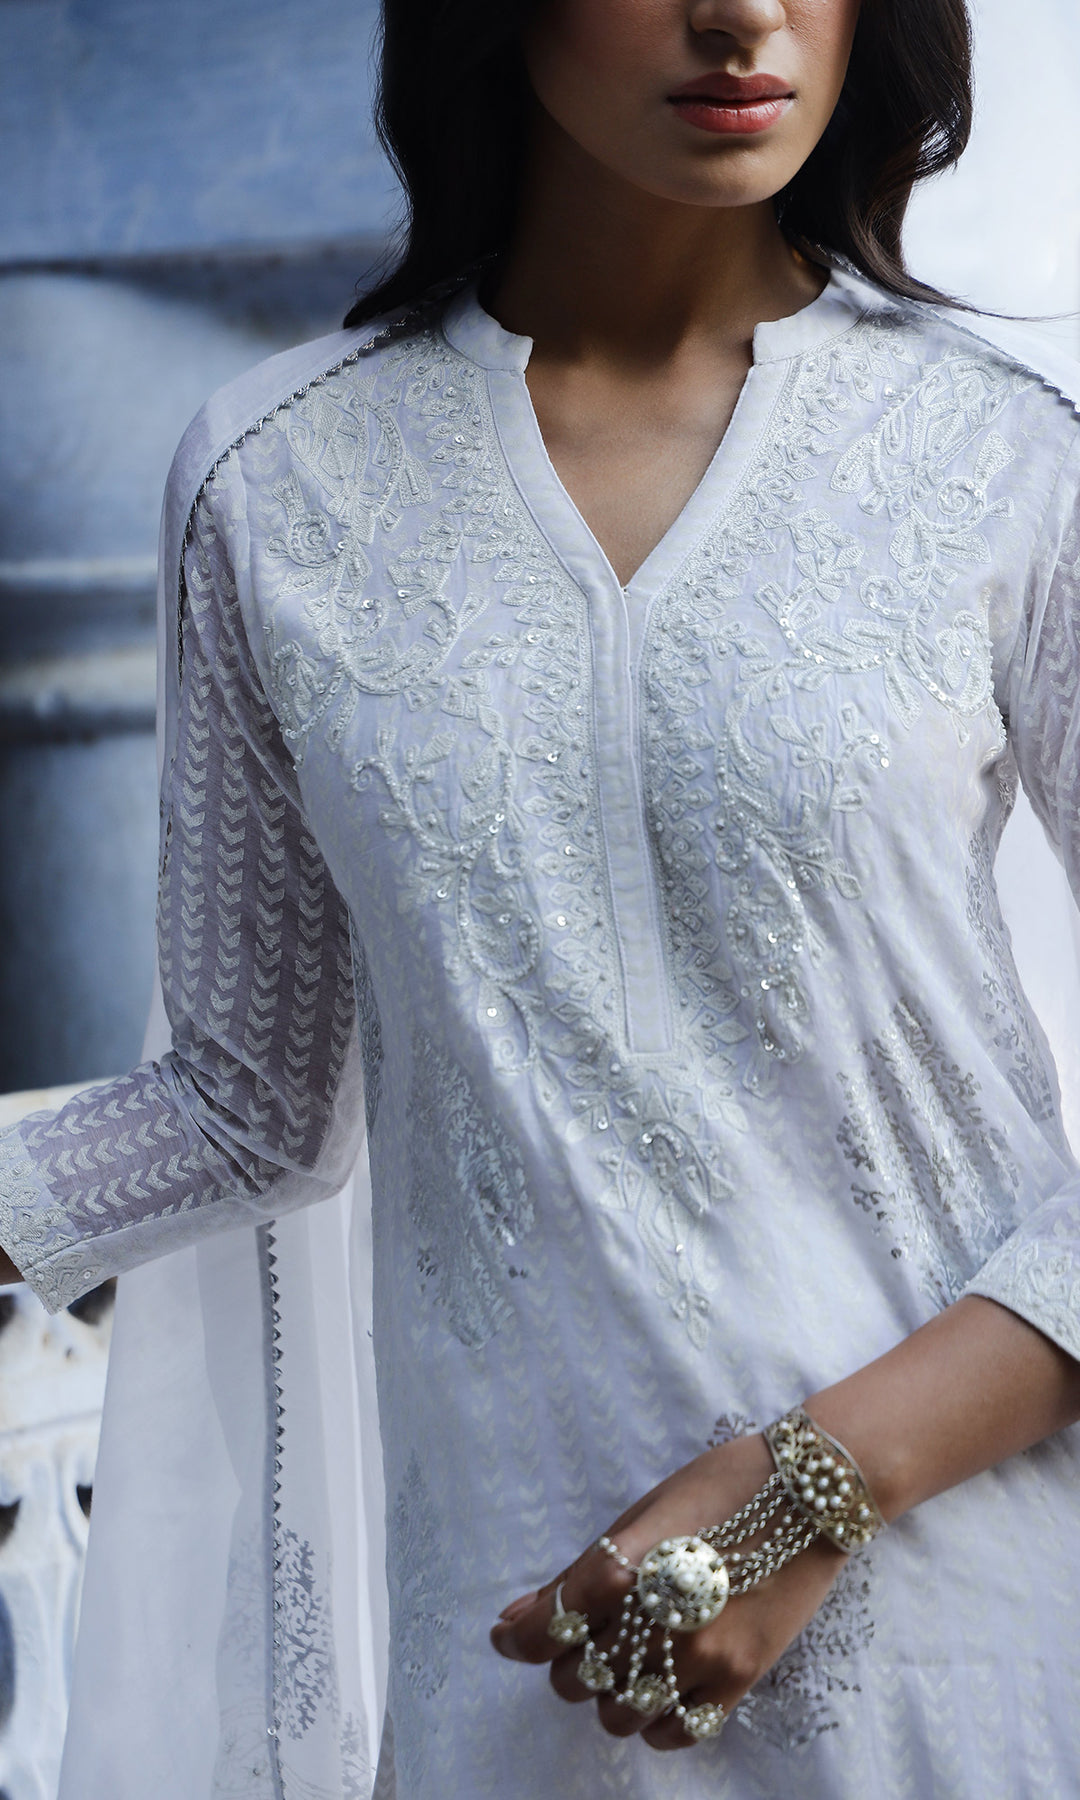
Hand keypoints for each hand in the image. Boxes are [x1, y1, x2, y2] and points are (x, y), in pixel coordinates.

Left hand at [490, 1432, 845, 1750]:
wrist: (810, 1494)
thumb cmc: (720, 1486)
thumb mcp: (642, 1512)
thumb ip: (580, 1572)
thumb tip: (515, 1618)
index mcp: (627, 1566)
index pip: (550, 1626)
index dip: (518, 1641)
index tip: (507, 1640)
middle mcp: (658, 1617)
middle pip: (577, 1676)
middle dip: (568, 1661)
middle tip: (586, 1638)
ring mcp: (702, 1654)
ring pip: (619, 1714)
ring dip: (609, 1693)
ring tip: (627, 1660)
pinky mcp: (741, 1678)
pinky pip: (677, 1731)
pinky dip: (656, 1721)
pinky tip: (661, 1687)